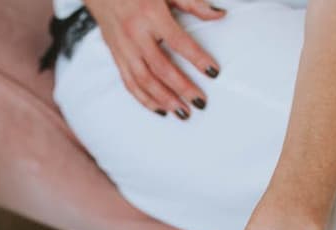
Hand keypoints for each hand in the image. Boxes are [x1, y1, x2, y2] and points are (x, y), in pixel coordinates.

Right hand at [85, 0, 226, 117]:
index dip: (197, 58)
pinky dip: (144, 99)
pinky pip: (129, 83)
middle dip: (182, 88)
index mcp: (151, 15)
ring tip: (182, 112)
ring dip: (164, 100)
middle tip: (200, 102)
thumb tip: (219, 15)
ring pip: (144, 81)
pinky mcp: (116, 56)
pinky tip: (160, 109)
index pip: (178, 42)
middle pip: (161, 68)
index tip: (213, 71)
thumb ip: (193, 3)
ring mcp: (124, 48)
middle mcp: (135, 34)